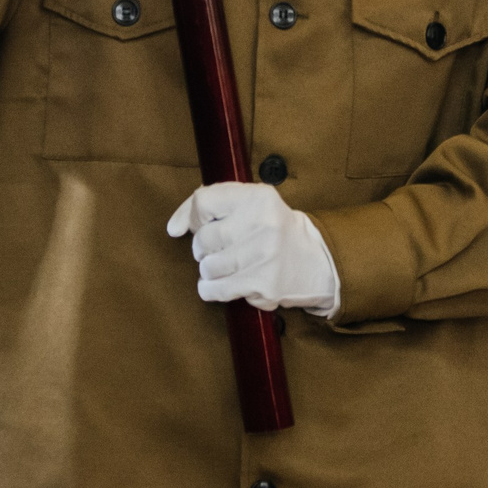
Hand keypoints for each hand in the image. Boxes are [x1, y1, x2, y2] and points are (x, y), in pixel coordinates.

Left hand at [165, 182, 339, 314]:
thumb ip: (211, 203)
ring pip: (208, 267)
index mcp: (258, 197)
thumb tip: (173, 228)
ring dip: (210, 270)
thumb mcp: (250, 204)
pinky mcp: (263, 284)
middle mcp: (263, 224)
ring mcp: (264, 256)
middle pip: (203, 239)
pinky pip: (217, 290)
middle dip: (203, 248)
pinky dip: (212, 289)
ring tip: (226, 267)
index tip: (197, 226)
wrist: (313, 262)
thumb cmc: (272, 230)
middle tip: (218, 250)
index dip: (192, 217)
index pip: (203, 202)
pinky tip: (223, 283)